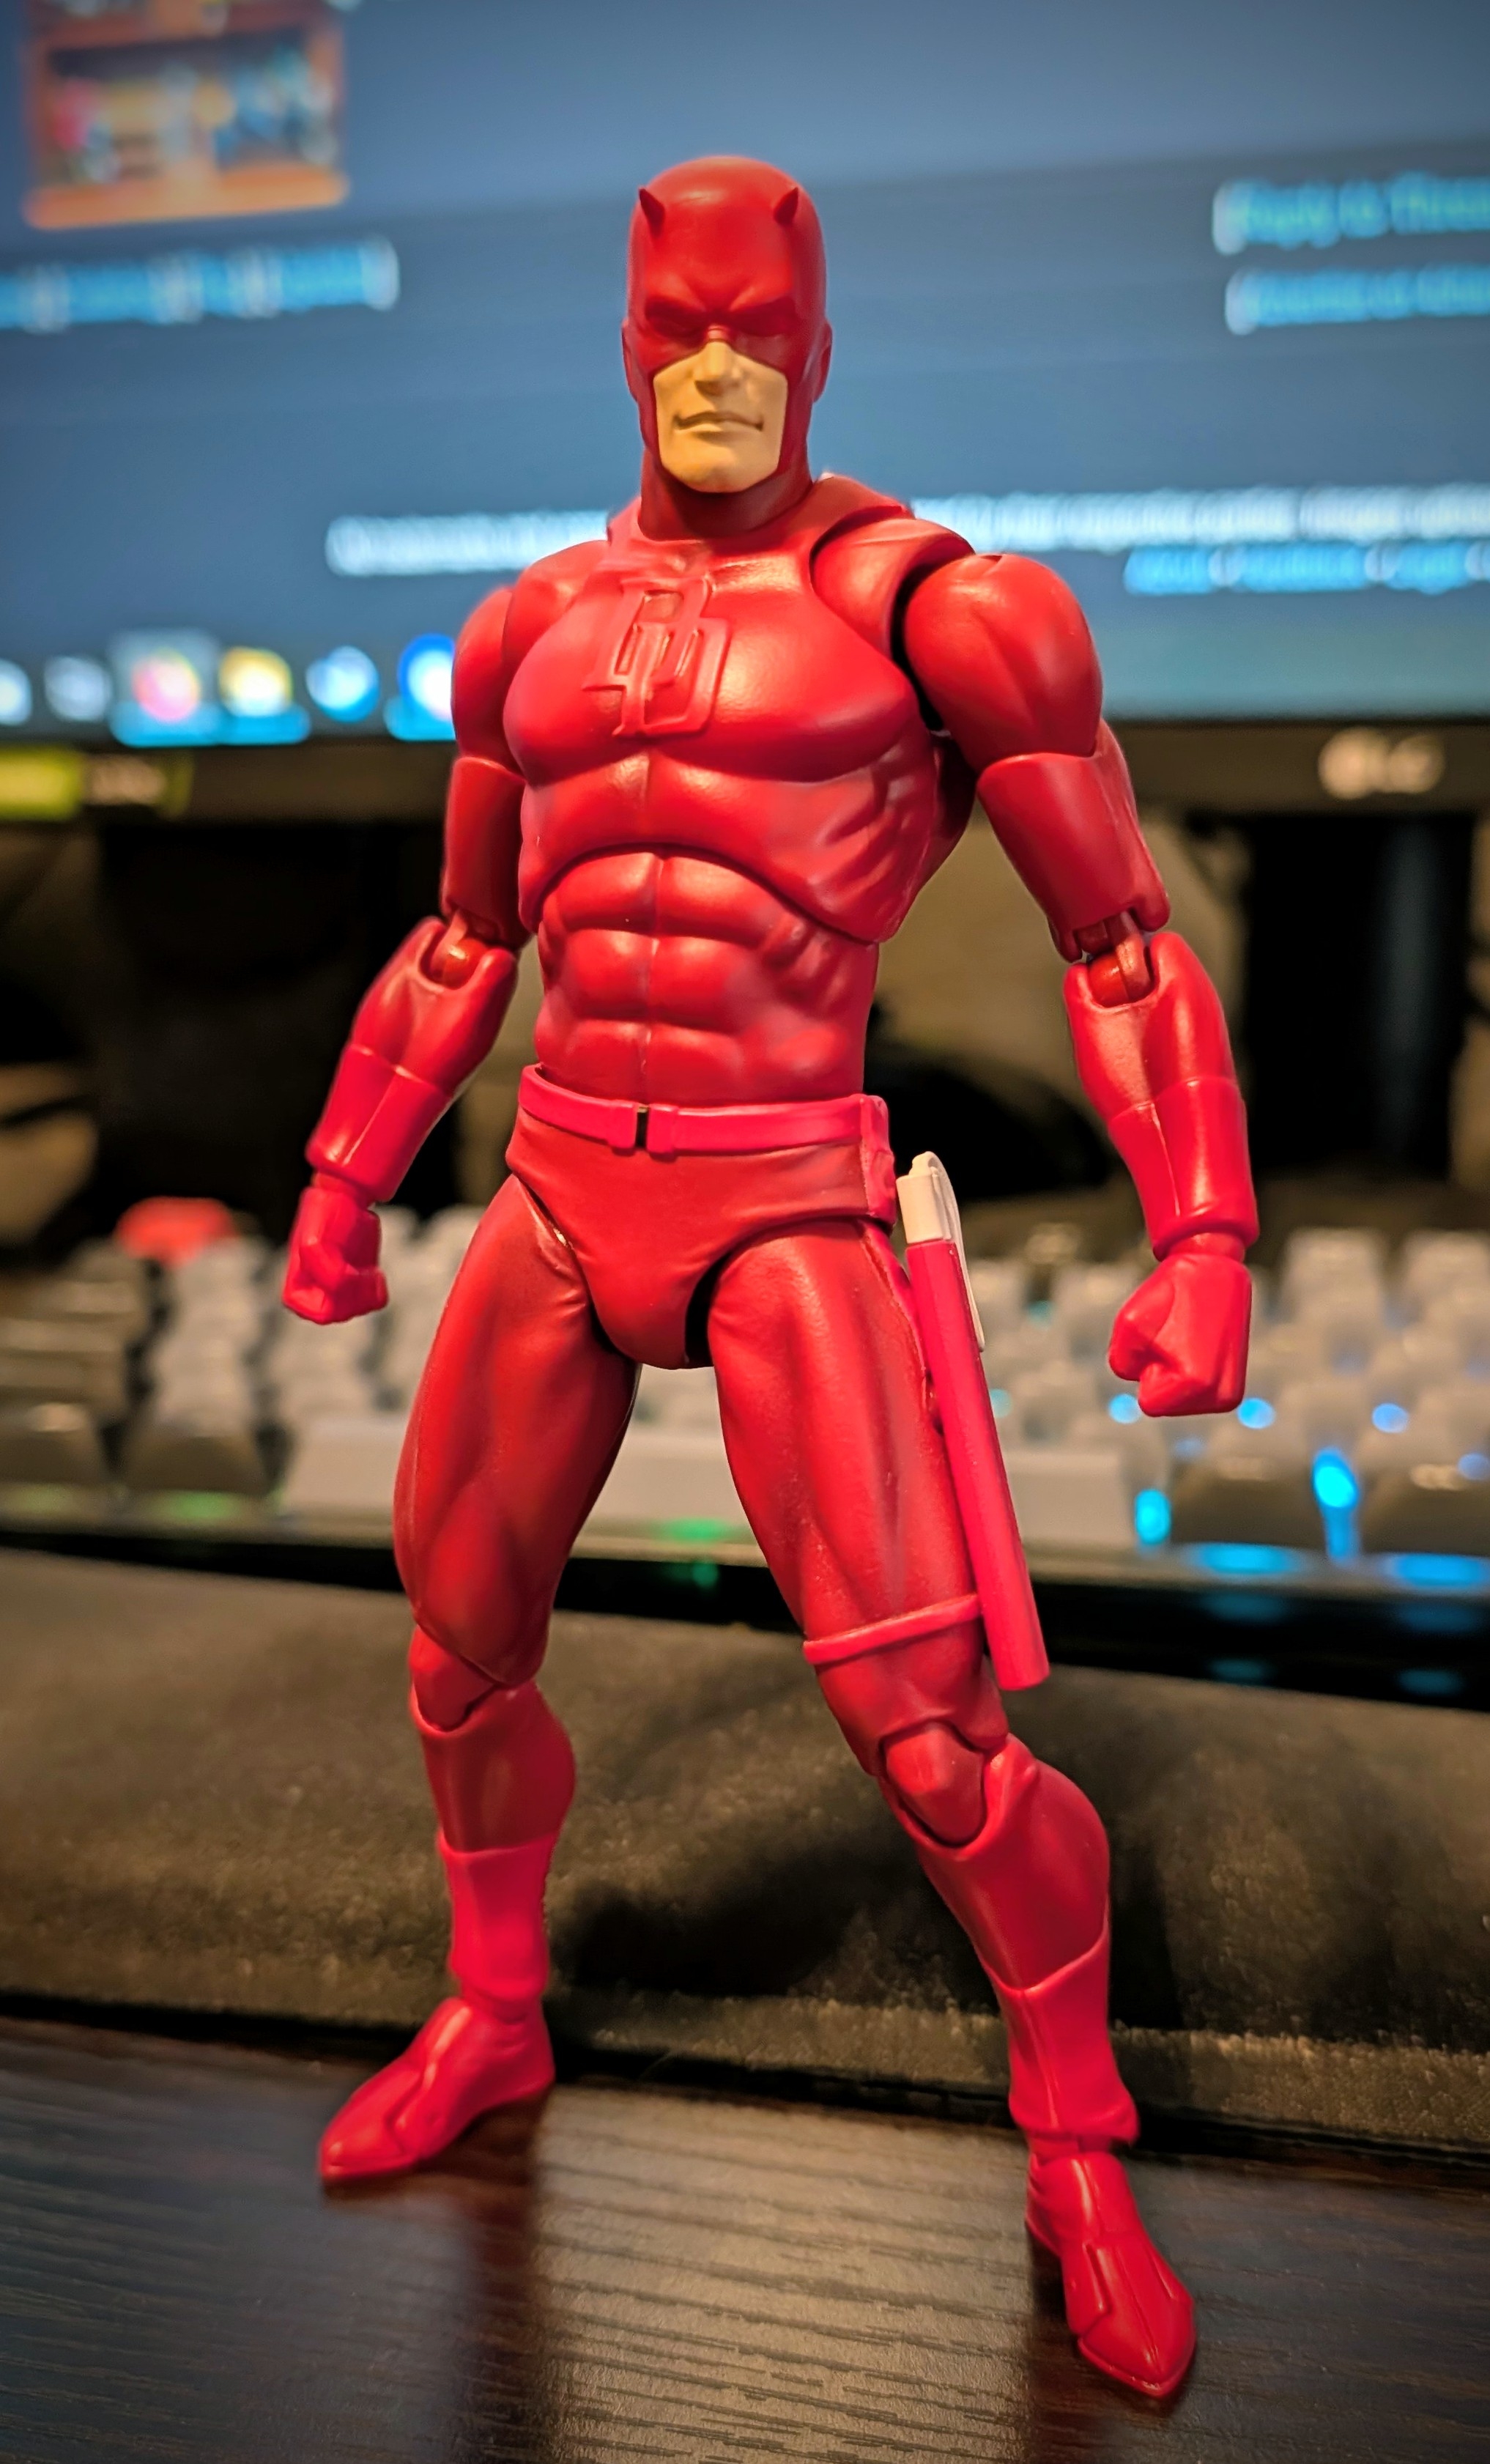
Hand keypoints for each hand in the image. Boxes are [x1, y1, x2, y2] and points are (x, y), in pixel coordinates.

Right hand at [282, 1176, 386, 1323]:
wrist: (346, 1198)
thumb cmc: (322, 1216)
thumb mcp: (312, 1241)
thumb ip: (320, 1268)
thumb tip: (341, 1285)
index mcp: (298, 1289)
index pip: (320, 1314)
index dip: (335, 1301)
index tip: (342, 1275)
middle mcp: (318, 1293)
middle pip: (341, 1314)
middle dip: (354, 1294)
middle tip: (359, 1271)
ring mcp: (340, 1290)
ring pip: (359, 1310)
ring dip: (367, 1291)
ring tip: (368, 1271)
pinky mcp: (361, 1282)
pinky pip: (375, 1302)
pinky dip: (378, 1289)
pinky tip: (374, 1272)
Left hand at [1108, 1243, 1250, 1416]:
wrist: (1213, 1266)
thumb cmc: (1170, 1291)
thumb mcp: (1129, 1323)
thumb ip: (1121, 1364)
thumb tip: (1138, 1378)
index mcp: (1198, 1382)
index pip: (1150, 1403)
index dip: (1148, 1368)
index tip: (1166, 1341)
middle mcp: (1221, 1396)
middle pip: (1165, 1404)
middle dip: (1162, 1373)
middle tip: (1179, 1336)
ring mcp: (1231, 1392)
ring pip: (1180, 1400)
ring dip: (1175, 1373)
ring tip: (1189, 1338)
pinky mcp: (1235, 1385)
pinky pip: (1194, 1394)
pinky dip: (1190, 1373)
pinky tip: (1198, 1345)